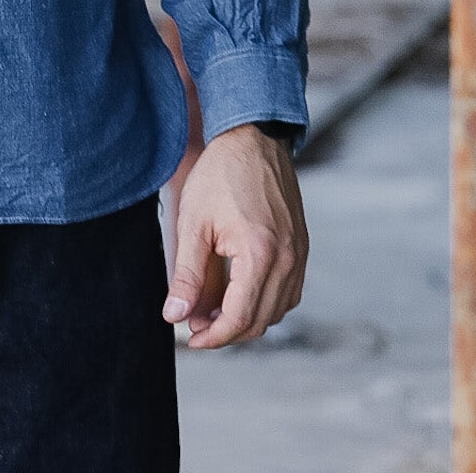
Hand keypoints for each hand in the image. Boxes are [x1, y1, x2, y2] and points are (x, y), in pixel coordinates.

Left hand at [162, 123, 307, 348]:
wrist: (253, 137)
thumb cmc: (221, 174)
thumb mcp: (194, 223)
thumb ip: (186, 275)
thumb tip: (175, 316)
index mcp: (260, 254)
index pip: (239, 318)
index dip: (213, 336)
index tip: (191, 339)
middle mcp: (287, 259)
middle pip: (260, 321)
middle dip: (227, 331)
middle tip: (196, 323)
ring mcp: (298, 253)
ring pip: (277, 311)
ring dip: (247, 319)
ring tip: (213, 308)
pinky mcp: (301, 246)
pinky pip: (288, 292)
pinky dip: (265, 301)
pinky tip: (239, 291)